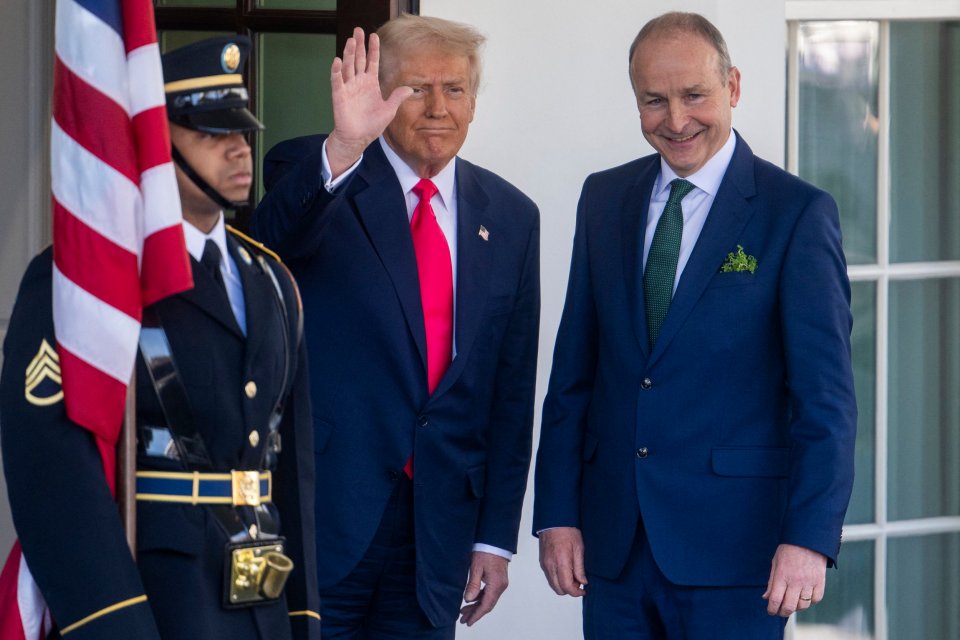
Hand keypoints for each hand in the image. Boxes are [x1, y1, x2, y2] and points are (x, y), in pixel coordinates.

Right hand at [326, 27, 412, 177]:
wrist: (358, 138)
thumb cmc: (372, 124)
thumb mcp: (389, 110)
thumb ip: (397, 97)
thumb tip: (410, 88)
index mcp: (371, 84)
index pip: (372, 62)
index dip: (373, 49)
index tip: (374, 35)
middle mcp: (359, 82)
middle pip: (358, 59)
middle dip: (358, 45)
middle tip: (358, 30)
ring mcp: (348, 88)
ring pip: (348, 67)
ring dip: (348, 54)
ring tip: (351, 40)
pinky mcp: (340, 96)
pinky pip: (337, 81)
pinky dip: (336, 71)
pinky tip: (337, 60)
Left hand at [459, 551, 508, 625]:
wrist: (495, 540)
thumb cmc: (486, 551)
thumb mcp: (476, 567)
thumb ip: (473, 584)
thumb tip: (469, 599)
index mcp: (496, 584)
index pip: (486, 605)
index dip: (476, 615)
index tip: (468, 622)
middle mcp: (500, 586)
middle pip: (487, 604)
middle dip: (475, 612)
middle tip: (463, 619)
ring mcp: (500, 583)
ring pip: (488, 599)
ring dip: (477, 606)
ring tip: (464, 611)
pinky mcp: (498, 579)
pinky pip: (489, 593)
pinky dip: (480, 598)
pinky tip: (472, 599)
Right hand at [538, 527, 586, 596]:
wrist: (554, 521)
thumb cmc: (567, 531)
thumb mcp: (579, 548)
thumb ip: (580, 568)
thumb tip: (583, 582)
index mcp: (561, 562)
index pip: (567, 587)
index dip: (576, 592)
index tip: (583, 590)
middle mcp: (550, 566)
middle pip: (558, 589)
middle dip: (570, 590)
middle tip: (579, 582)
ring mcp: (544, 565)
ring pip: (553, 585)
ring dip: (563, 585)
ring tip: (572, 575)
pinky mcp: (542, 562)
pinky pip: (549, 577)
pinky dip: (557, 579)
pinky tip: (565, 570)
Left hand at [763, 543, 826, 616]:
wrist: (808, 540)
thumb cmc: (788, 551)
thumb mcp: (775, 563)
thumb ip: (771, 582)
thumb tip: (766, 598)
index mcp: (782, 575)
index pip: (775, 599)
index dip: (772, 609)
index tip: (770, 611)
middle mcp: (796, 581)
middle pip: (789, 606)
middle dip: (782, 612)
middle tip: (780, 611)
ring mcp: (809, 582)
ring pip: (803, 605)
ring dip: (796, 608)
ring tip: (792, 604)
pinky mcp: (820, 582)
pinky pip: (816, 599)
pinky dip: (810, 602)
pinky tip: (805, 598)